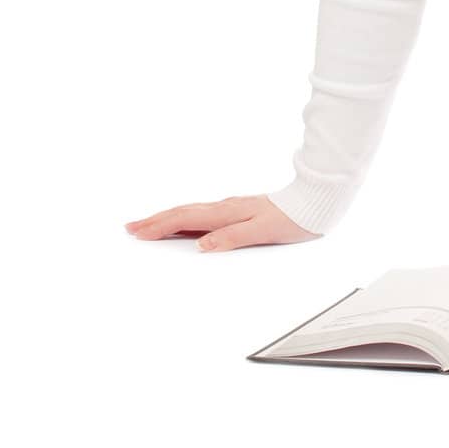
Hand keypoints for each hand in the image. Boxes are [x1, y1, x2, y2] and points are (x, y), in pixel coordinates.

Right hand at [124, 195, 321, 250]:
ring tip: (150, 224)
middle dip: (156, 220)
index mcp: (228, 213)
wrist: (316, 202)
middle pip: (184, 213)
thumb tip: (203, 245)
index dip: (160, 226)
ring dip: (169, 217)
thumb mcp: (263, 232)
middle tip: (131, 227)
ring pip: (193, 212)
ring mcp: (233, 208)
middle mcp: (227, 207)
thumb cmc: (293, 218)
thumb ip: (232, 237)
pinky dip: (187, 218)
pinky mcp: (240, 210)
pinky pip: (205, 214)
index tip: (137, 232)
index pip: (186, 220)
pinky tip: (186, 223)